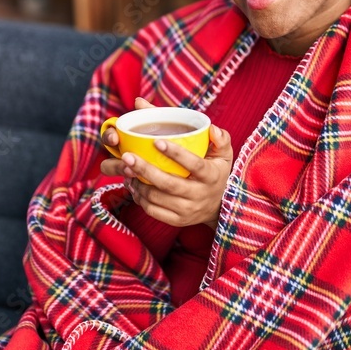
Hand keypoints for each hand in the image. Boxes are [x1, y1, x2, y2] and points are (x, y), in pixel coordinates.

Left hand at [99, 98, 233, 229]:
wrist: (218, 207)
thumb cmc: (216, 173)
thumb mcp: (224, 155)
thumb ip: (220, 139)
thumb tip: (211, 128)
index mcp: (211, 176)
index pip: (194, 164)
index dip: (176, 154)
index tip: (156, 141)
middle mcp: (199, 195)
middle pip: (168, 183)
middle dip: (145, 169)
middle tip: (127, 156)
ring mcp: (188, 210)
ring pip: (157, 198)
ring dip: (138, 184)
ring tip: (126, 170)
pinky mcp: (177, 220)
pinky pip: (153, 211)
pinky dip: (140, 199)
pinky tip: (133, 186)